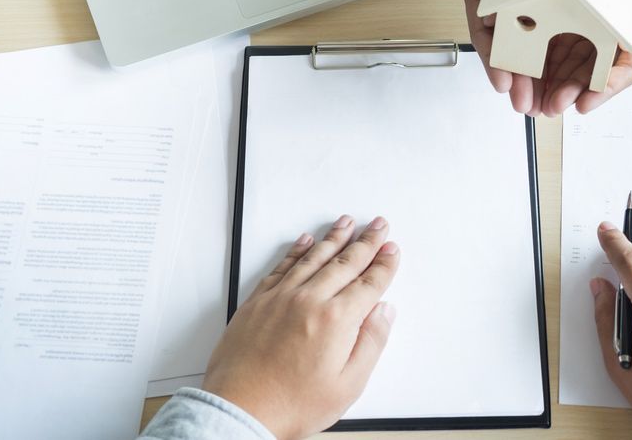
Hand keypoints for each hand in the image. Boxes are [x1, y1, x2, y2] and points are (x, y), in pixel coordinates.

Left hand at [201, 215, 399, 439]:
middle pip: (345, 262)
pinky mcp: (258, 301)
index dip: (384, 265)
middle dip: (366, 242)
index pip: (369, 283)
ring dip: (334, 238)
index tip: (392, 251)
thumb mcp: (347, 385)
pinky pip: (282, 265)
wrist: (239, 410)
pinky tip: (306, 240)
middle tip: (377, 225)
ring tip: (346, 222)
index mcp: (336, 320)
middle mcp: (309, 300)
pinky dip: (297, 250)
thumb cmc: (290, 404)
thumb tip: (384, 313)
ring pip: (314, 257)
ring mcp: (281, 297)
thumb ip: (370, 343)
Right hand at [463, 0, 569, 115]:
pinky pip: (546, 35)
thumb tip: (485, 9)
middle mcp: (501, 1)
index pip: (485, 32)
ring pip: (524, 48)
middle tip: (523, 103)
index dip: (493, 60)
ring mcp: (523, 3)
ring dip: (530, 77)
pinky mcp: (546, 2)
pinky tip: (558, 76)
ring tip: (539, 101)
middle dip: (513, 79)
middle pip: (504, 48)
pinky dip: (549, 59)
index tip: (503, 82)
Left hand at [541, 0, 631, 115]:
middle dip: (576, 92)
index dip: (608, 88)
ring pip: (579, 65)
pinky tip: (534, 72)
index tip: (587, 102)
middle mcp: (622, 34)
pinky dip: (550, 61)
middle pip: (600, 73)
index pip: (629, 67)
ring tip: (540, 98)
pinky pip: (564, 45)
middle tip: (554, 105)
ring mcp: (601, 28)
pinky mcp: (581, 19)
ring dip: (560, 83)